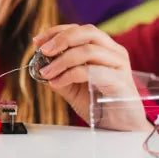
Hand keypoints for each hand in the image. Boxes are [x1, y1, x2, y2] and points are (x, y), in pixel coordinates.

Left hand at [33, 24, 149, 130]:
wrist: (121, 127)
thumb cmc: (100, 105)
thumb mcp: (74, 87)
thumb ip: (59, 74)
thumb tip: (39, 65)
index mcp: (105, 49)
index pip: (80, 30)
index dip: (57, 32)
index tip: (37, 41)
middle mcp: (114, 52)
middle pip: (87, 33)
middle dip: (61, 39)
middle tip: (43, 51)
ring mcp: (119, 65)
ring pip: (89, 51)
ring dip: (62, 60)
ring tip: (46, 72)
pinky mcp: (120, 81)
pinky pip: (92, 72)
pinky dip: (70, 75)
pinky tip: (57, 83)